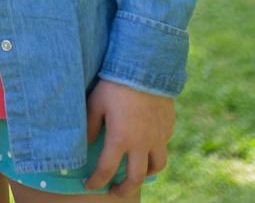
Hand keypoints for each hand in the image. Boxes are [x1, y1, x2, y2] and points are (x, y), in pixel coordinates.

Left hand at [83, 79, 174, 196]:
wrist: (146, 65)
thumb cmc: (115, 83)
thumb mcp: (95, 103)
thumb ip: (90, 126)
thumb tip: (86, 144)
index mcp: (120, 139)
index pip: (106, 170)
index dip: (96, 181)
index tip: (89, 185)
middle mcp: (142, 143)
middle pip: (136, 178)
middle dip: (124, 189)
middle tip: (116, 191)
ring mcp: (158, 136)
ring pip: (157, 165)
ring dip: (145, 172)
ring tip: (136, 171)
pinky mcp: (168, 126)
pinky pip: (163, 145)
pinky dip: (155, 150)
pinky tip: (147, 142)